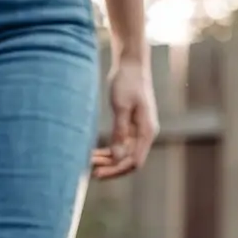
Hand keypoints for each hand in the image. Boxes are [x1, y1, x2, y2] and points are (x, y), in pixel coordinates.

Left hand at [92, 55, 157, 180]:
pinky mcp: (131, 126)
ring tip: (90, 163)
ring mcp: (139, 130)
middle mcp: (145, 133)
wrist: (131, 63)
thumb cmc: (127, 81)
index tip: (99, 172)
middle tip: (93, 174)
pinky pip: (121, 145)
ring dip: (109, 160)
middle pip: (130, 160)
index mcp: (147, 130)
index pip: (135, 160)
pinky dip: (109, 151)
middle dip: (112, 168)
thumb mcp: (121, 105)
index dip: (117, 169)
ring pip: (124, 154)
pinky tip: (95, 154)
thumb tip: (116, 156)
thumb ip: (119, 131)